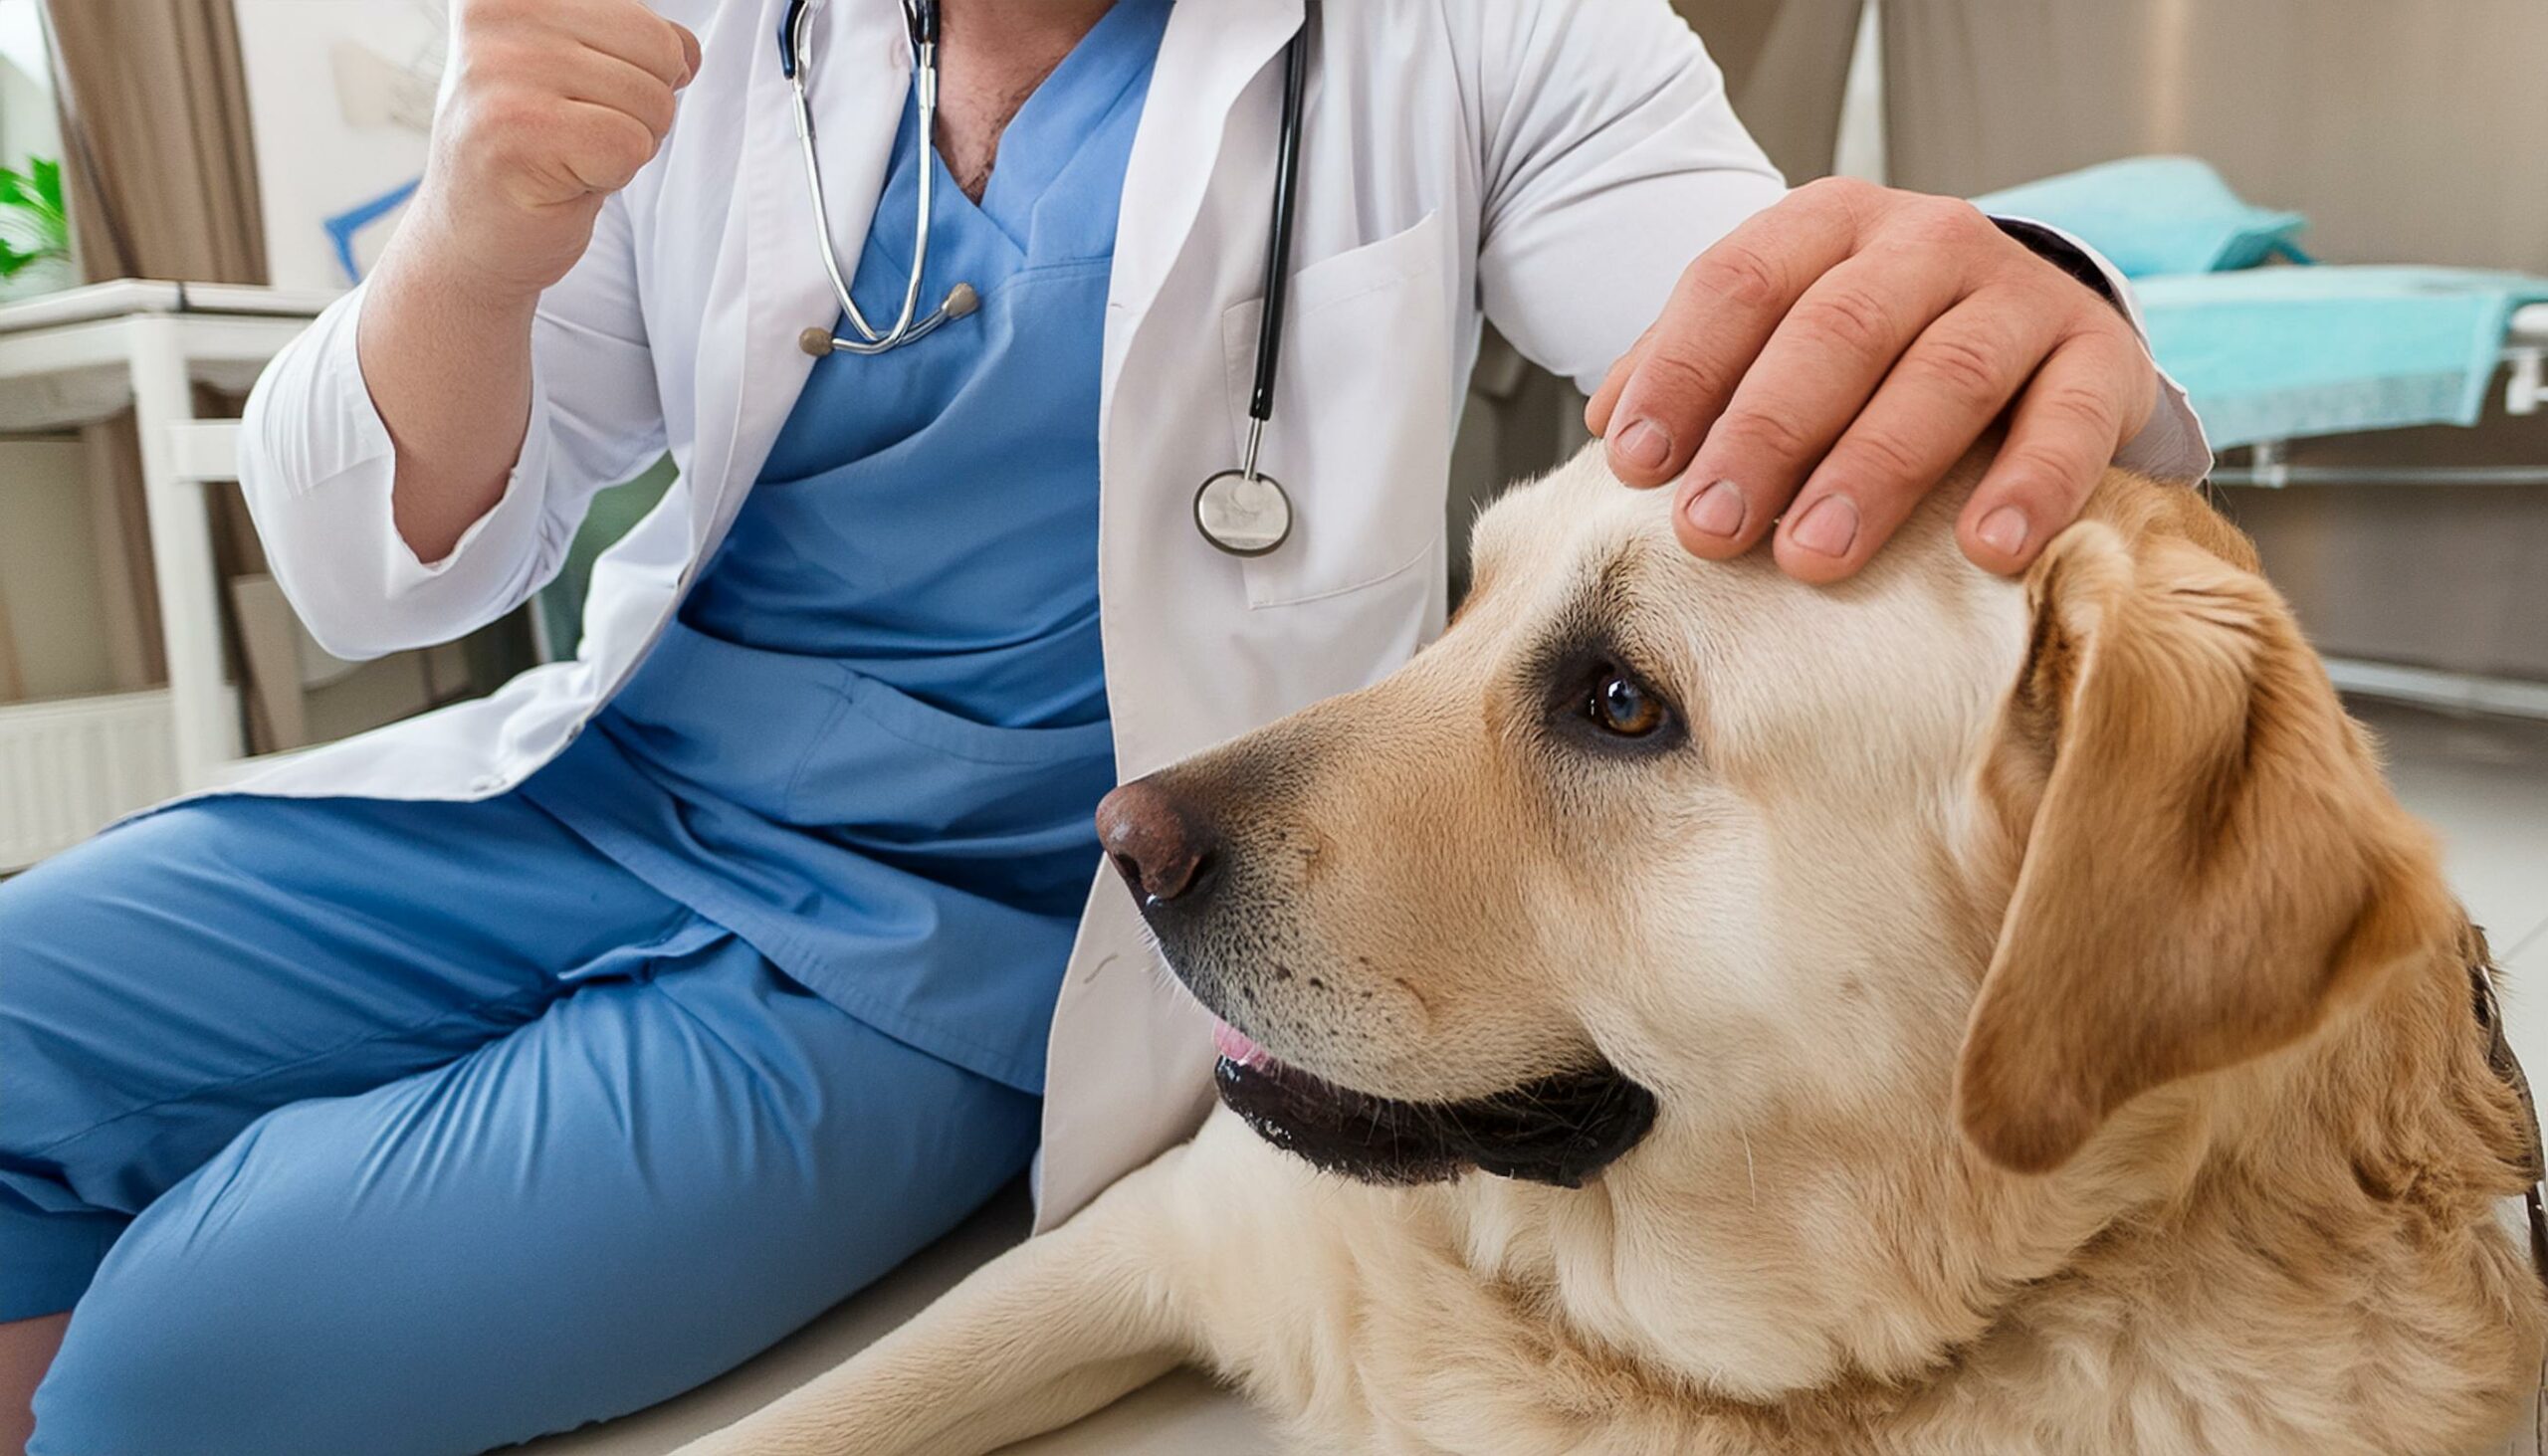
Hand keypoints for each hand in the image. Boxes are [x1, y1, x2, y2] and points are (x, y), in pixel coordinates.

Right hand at [412, 0, 700, 300]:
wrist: (474, 237)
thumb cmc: (533, 153)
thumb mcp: (581, 72)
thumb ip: (631, 42)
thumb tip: (687, 51)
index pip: (649, 22)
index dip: (639, 78)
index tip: (576, 101)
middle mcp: (499, 12)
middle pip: (658, 51)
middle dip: (641, 110)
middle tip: (576, 135)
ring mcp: (502, 68)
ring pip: (652, 101)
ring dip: (625, 145)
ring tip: (566, 155)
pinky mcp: (518, 129)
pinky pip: (631, 146)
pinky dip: (612, 176)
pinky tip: (562, 179)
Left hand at [1584, 178, 2159, 581]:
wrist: (2031, 331)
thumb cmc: (1876, 349)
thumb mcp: (1782, 334)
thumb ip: (1699, 367)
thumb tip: (1612, 427)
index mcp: (1829, 224)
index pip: (1740, 282)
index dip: (1683, 372)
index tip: (1634, 464)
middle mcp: (1928, 241)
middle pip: (1836, 331)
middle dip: (1765, 436)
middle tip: (1710, 530)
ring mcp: (2018, 295)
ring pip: (1943, 376)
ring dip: (1872, 473)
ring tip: (1814, 557)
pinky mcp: (2100, 359)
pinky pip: (2068, 422)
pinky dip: (2028, 487)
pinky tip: (1984, 549)